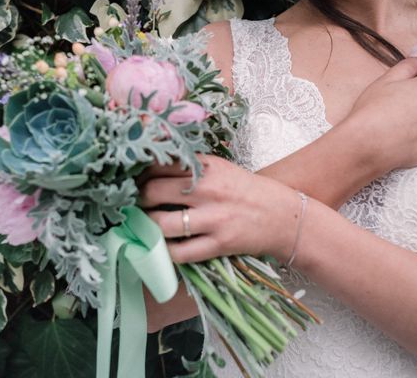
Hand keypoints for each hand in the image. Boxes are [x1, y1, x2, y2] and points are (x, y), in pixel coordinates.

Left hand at [140, 155, 299, 263]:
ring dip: (147, 226)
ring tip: (146, 224)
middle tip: (134, 204)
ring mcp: (213, 218)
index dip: (140, 173)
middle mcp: (207, 189)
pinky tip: (164, 246)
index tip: (134, 180)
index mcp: (206, 166)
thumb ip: (190, 168)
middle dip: (137, 199)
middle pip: (153, 191)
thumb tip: (151, 170)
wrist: (283, 216)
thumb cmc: (246, 191)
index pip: (160, 164)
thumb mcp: (220, 169)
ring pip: (162, 223)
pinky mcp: (219, 243)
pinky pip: (180, 252)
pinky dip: (166, 251)